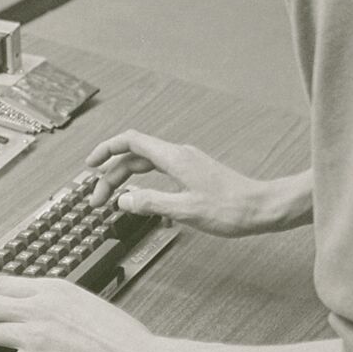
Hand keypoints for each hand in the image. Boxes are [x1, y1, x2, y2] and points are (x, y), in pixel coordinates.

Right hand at [85, 130, 310, 236]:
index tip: (89, 165)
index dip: (106, 150)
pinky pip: (159, 172)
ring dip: (126, 180)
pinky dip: (143, 183)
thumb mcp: (185, 210)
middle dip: (111, 174)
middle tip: (97, 200)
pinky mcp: (193, 174)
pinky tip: (141, 200)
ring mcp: (187, 164)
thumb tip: (123, 199)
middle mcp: (178, 155)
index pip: (131, 142)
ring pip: (146, 165)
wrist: (263, 208)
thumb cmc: (231, 209)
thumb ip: (151, 203)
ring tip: (112, 201)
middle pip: (134, 156)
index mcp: (174, 158)